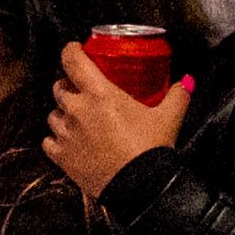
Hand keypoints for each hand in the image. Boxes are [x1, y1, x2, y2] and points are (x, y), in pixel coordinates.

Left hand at [46, 43, 192, 200]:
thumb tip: (186, 81)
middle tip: (81, 89)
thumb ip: (177, 94)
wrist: (140, 185)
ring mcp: (65, 133)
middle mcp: (76, 110)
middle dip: (68, 85)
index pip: (73, 62)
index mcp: (99, 94)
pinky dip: (55, 138)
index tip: (73, 49)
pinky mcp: (59, 156)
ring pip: (52, 114)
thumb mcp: (169, 116)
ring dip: (62, 113)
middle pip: (59, 88)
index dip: (70, 51)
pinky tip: (69, 140)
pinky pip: (48, 141)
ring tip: (78, 117)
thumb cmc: (152, 148)